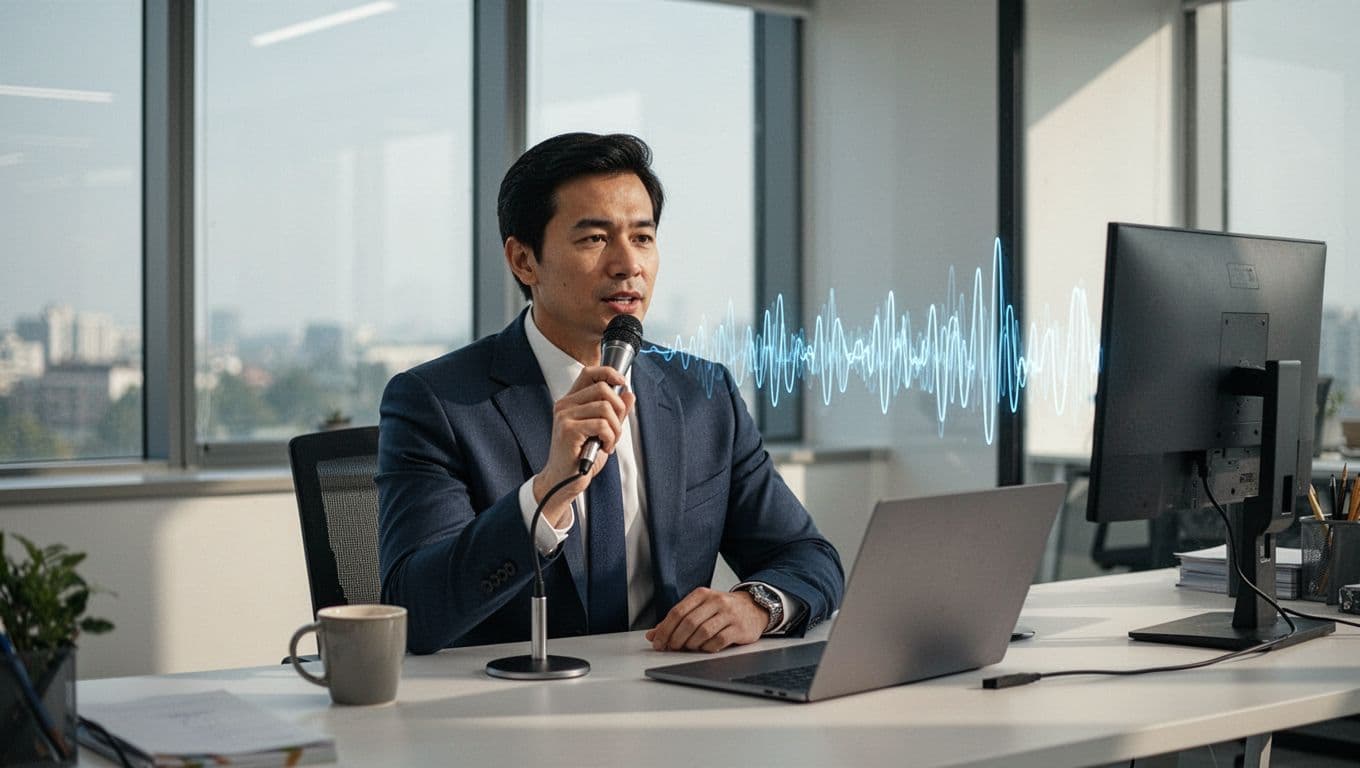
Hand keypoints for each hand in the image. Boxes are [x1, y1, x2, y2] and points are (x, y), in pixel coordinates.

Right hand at [532, 366, 635, 527]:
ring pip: (605, 408)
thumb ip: (615, 412)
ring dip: (616, 429)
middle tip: (616, 429)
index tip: (622, 382)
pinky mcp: (568, 430)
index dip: (608, 373)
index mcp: (571, 402)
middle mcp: (565, 405)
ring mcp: (565, 417)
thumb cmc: (580, 458)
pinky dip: (610, 438)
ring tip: (609, 442)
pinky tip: (603, 448)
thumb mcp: (602, 431)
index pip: (589, 373)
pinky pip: (602, 425)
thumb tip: (629, 395)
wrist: (563, 482)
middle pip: (603, 388)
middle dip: (619, 409)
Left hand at [645, 587, 767, 652]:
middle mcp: (716, 601)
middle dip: (676, 639)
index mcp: (702, 594)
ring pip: (702, 632)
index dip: (665, 629)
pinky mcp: (739, 628)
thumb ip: (677, 620)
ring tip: (689, 647)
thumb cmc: (722, 610)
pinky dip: (707, 648)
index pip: (677, 612)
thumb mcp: (699, 609)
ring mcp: (728, 614)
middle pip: (688, 623)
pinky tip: (705, 648)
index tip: (658, 641)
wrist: (754, 608)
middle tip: (671, 647)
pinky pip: (718, 641)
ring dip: (691, 644)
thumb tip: (653, 634)